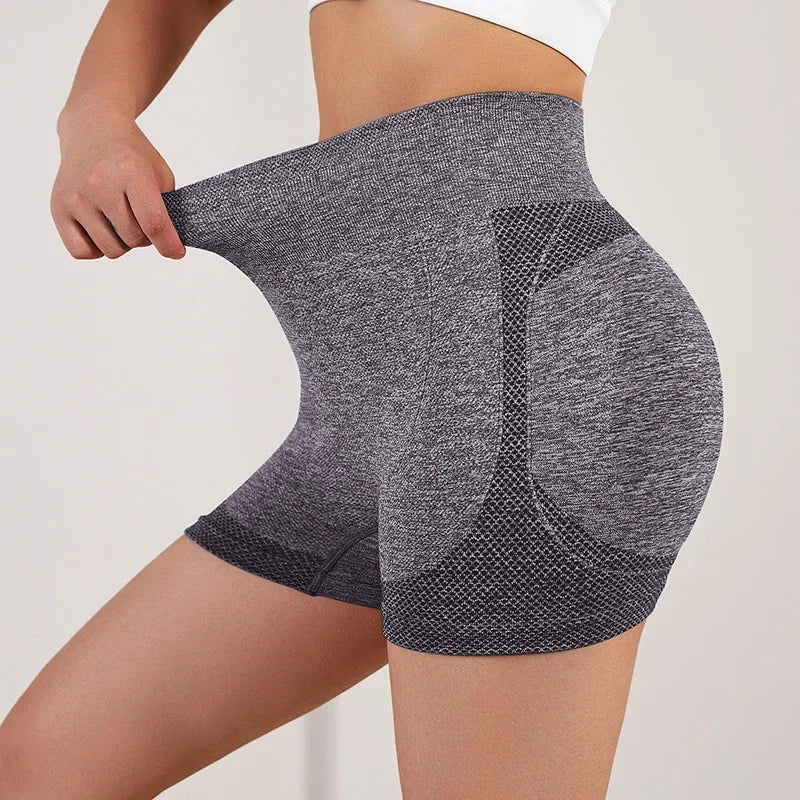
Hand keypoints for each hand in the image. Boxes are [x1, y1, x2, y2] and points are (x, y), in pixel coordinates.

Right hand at [51, 105, 184, 260]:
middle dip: (144, 237)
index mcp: (130, 171)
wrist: (92, 130)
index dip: (168, 244)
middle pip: (134, 239)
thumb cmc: (131, 155)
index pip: (153, 223)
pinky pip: (81, 252)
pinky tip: (101, 230)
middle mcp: (99, 184)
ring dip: (122, 244)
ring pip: (111, 250)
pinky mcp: (58, 208)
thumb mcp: (160, 173)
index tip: (176, 252)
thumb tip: (168, 246)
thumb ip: (168, 209)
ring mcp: (76, 197)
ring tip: (120, 221)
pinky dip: (96, 249)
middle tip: (140, 218)